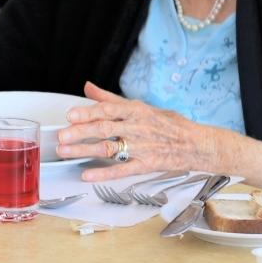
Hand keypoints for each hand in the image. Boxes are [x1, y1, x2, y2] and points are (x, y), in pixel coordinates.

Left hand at [57, 82, 225, 181]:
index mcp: (136, 111)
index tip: (70, 115)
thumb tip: (89, 87)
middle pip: (105, 129)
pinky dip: (104, 173)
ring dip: (85, 150)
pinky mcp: (147, 165)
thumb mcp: (143, 107)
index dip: (88, 112)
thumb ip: (112, 99)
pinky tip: (88, 175)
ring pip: (109, 149)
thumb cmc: (170, 125)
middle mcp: (138, 128)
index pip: (108, 110)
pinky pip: (123, 170)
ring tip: (66, 152)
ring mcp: (142, 148)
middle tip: (62, 135)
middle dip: (81, 132)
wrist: (199, 145)